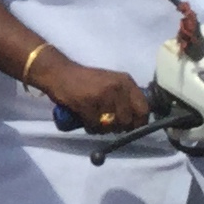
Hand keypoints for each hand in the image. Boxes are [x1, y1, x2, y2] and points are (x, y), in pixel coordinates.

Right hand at [32, 52, 147, 134]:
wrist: (60, 74)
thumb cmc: (86, 80)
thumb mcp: (111, 83)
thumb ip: (125, 97)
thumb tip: (137, 121)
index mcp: (126, 81)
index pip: (143, 109)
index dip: (139, 123)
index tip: (131, 128)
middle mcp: (117, 87)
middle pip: (127, 121)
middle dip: (118, 128)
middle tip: (107, 124)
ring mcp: (102, 95)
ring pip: (111, 126)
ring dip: (103, 129)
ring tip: (95, 120)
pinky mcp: (87, 104)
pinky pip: (94, 126)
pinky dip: (90, 127)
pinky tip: (85, 120)